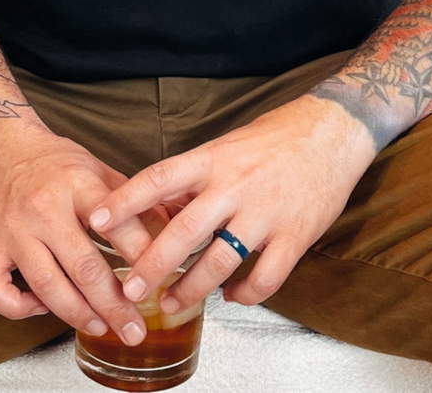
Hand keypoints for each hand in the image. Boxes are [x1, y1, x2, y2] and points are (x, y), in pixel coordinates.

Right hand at [0, 121, 159, 344]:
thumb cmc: (53, 160)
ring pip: (45, 284)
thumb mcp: (97, 167)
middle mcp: (43, 208)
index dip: (141, 256)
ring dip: (76, 314)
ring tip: (99, 327)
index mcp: (77, 185)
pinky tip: (41, 308)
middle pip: (83, 267)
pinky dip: (19, 308)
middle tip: (134, 330)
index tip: (160, 280)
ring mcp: (13, 230)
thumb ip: (132, 199)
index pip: (115, 224)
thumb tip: (171, 226)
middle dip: (114, 305)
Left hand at [88, 95, 375, 323]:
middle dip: (152, 266)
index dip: (124, 202)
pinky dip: (245, 295)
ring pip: (220, 262)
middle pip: (184, 232)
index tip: (96, 222)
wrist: (335, 129)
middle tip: (129, 289)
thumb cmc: (277, 136)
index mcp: (213, 158)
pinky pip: (265, 278)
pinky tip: (232, 296)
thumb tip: (160, 207)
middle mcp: (235, 185)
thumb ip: (196, 177)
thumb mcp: (227, 145)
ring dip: (192, 289)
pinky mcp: (295, 235)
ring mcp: (266, 213)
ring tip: (173, 303)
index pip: (158, 179)